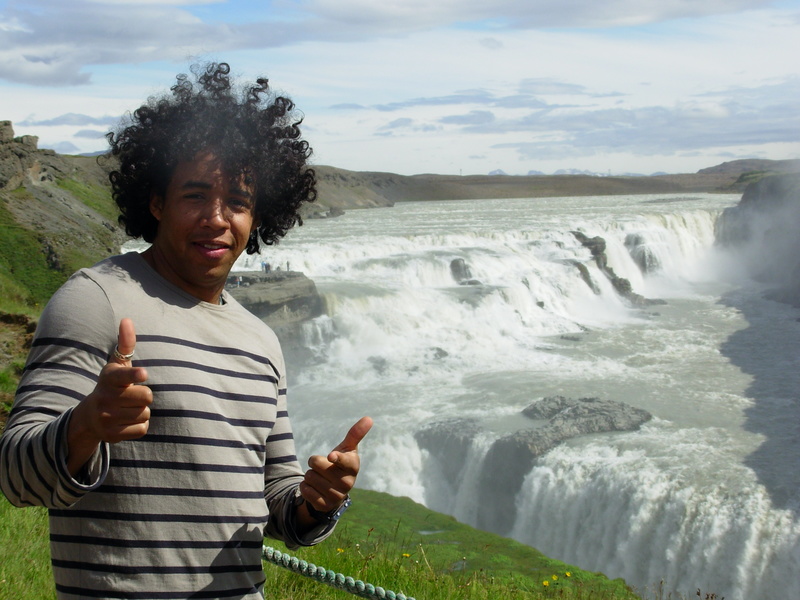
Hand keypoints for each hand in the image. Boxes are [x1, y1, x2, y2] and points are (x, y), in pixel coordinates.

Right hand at [66, 318, 151, 474]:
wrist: (90, 417)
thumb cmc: (112, 386)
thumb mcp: (116, 365)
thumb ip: (125, 344)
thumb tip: (127, 319)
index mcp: (109, 378)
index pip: (124, 376)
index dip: (135, 374)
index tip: (144, 374)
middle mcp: (105, 398)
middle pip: (146, 397)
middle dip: (144, 396)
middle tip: (131, 396)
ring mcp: (106, 418)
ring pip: (145, 413)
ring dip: (142, 412)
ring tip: (128, 408)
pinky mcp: (111, 435)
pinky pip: (142, 429)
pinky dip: (139, 426)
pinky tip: (126, 421)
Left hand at [298, 416, 372, 519]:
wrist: (335, 490)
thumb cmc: (341, 463)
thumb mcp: (347, 449)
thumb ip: (356, 433)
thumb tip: (369, 418)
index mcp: (353, 466)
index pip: (344, 460)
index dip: (336, 458)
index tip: (331, 456)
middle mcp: (347, 483)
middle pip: (316, 463)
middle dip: (315, 462)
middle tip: (324, 467)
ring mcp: (336, 495)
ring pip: (308, 477)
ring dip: (310, 476)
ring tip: (321, 478)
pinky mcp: (325, 505)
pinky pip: (305, 490)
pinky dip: (305, 487)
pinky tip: (315, 488)